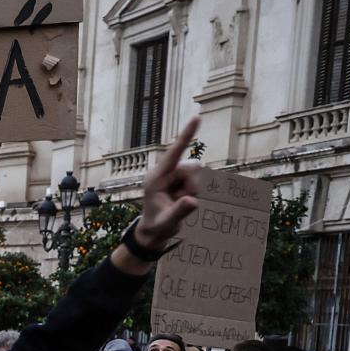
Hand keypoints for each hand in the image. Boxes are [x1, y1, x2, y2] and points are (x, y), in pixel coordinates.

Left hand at [133, 115, 200, 250]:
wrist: (153, 232)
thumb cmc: (156, 227)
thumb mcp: (168, 222)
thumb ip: (179, 211)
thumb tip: (192, 200)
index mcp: (156, 177)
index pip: (174, 153)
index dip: (186, 135)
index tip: (196, 117)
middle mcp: (164, 172)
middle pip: (191, 168)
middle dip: (192, 185)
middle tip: (180, 201)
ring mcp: (172, 176)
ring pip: (196, 175)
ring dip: (192, 189)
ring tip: (178, 201)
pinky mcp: (178, 180)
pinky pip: (196, 181)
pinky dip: (193, 191)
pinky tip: (180, 199)